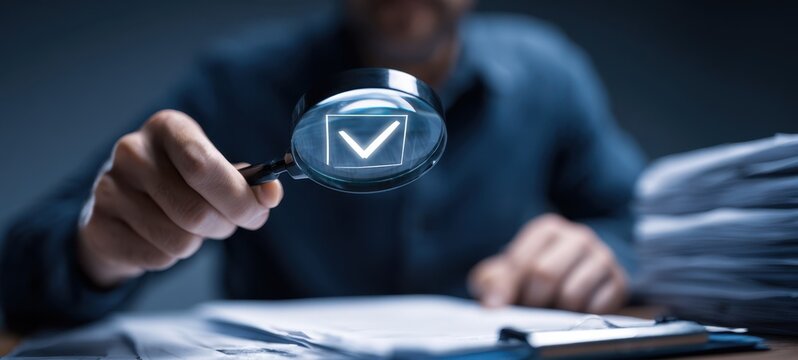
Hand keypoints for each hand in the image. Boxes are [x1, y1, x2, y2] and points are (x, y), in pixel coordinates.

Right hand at [77, 110, 282, 286]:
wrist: (122, 206)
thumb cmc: (180, 183)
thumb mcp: (213, 170)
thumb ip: (246, 182)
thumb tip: (272, 193)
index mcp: (168, 127)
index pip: (203, 166)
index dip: (237, 196)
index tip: (258, 211)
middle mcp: (132, 152)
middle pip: (196, 210)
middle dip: (224, 226)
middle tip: (226, 223)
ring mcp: (108, 189)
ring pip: (179, 240)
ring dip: (197, 242)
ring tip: (189, 227)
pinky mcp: (97, 226)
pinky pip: (156, 257)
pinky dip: (170, 256)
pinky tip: (159, 237)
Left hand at [468, 214, 626, 312]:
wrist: (577, 275)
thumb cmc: (535, 273)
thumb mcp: (508, 271)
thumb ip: (492, 281)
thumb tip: (493, 304)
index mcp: (547, 228)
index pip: (522, 261)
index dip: (508, 289)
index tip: (500, 306)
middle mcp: (578, 236)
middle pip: (546, 275)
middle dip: (532, 300)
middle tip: (530, 307)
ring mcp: (602, 257)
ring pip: (571, 295)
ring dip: (557, 310)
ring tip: (553, 306)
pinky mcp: (619, 281)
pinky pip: (595, 308)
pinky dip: (580, 316)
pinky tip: (575, 309)